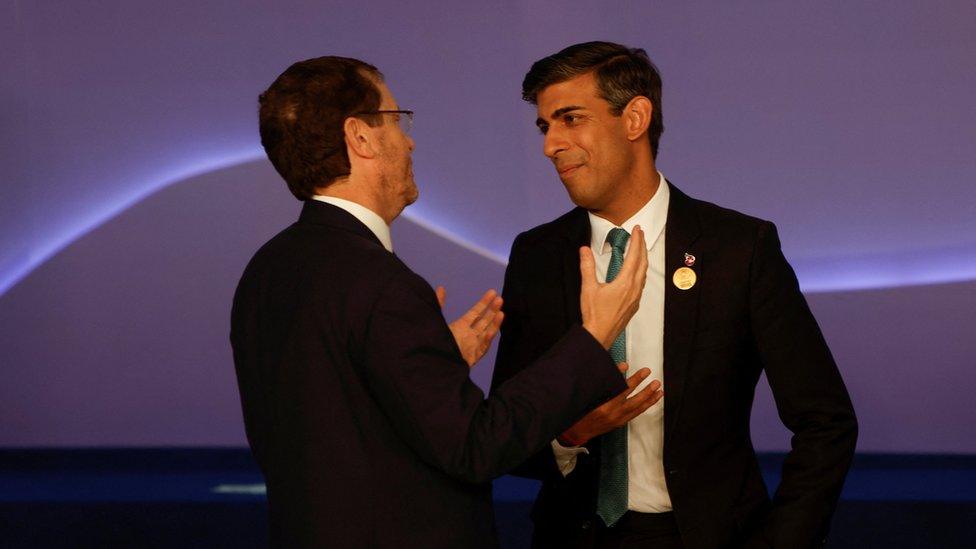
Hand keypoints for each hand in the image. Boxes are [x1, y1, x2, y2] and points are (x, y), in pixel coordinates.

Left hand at [436, 287, 503, 367]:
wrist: (433, 362)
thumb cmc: (435, 341)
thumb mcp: (436, 320)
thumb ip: (439, 304)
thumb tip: (441, 288)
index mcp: (461, 326)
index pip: (476, 312)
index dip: (484, 302)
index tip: (493, 292)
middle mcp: (469, 335)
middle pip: (484, 321)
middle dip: (492, 310)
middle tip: (500, 299)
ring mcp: (472, 346)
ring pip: (487, 333)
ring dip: (494, 323)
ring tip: (501, 313)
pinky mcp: (472, 357)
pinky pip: (482, 348)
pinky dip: (487, 340)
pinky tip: (491, 332)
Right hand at [558, 363, 662, 445]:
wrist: (577, 431)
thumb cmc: (581, 410)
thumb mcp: (590, 394)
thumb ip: (607, 380)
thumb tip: (623, 365)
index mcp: (605, 406)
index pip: (625, 390)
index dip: (636, 380)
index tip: (645, 371)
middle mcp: (614, 414)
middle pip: (635, 401)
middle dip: (647, 391)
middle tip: (657, 382)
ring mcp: (618, 420)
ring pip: (638, 409)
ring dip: (650, 400)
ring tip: (660, 391)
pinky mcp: (620, 423)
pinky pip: (635, 414)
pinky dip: (644, 407)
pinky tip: (650, 401)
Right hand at [580, 225, 648, 348]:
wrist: (600, 335)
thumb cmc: (594, 313)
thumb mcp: (588, 288)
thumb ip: (587, 267)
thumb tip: (584, 249)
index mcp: (625, 282)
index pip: (634, 256)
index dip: (636, 241)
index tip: (637, 229)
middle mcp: (634, 288)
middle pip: (643, 263)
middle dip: (642, 246)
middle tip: (641, 234)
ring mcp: (636, 297)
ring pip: (644, 273)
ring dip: (643, 259)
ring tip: (640, 249)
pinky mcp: (634, 305)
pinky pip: (642, 283)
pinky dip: (641, 271)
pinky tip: (637, 272)